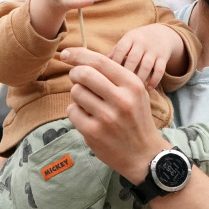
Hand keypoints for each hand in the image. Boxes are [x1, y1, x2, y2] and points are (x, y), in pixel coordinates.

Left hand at [62, 46, 168, 183]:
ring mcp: (107, 117)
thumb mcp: (135, 91)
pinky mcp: (93, 133)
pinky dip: (76, 111)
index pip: (99, 61)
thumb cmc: (135, 117)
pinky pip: (72, 111)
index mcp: (132, 84)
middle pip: (83, 73)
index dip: (78, 54)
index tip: (65, 53)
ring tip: (90, 103)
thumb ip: (112, 74)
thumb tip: (79, 58)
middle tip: (77, 78)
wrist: (144, 155)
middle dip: (75, 73)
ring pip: (76, 92)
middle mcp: (121, 99)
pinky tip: (88, 117)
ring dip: (77, 95)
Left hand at [109, 24, 183, 87]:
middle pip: (133, 58)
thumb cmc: (136, 42)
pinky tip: (149, 89)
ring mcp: (153, 50)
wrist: (162, 34)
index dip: (114, 63)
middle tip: (118, 89)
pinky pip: (160, 69)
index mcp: (129, 38)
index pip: (120, 49)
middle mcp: (142, 43)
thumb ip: (113, 53)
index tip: (107, 77)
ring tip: (132, 91)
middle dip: (126, 73)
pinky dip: (155, 80)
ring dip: (139, 78)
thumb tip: (94, 66)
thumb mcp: (125, 42)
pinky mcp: (163, 57)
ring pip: (146, 65)